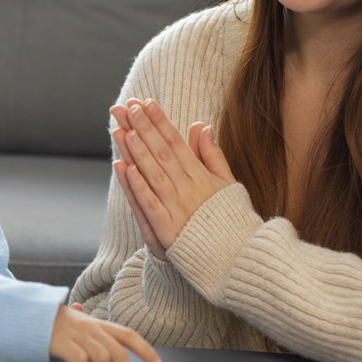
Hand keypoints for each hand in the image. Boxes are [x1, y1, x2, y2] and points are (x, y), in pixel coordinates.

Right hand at [50, 304, 162, 361]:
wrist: (29, 315)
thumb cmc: (51, 321)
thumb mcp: (71, 319)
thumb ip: (80, 320)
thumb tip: (79, 308)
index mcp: (99, 325)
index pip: (129, 335)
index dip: (146, 350)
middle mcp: (93, 329)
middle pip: (119, 354)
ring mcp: (79, 336)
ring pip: (102, 360)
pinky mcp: (65, 344)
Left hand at [110, 99, 235, 251]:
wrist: (236, 258)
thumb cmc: (229, 218)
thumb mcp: (227, 183)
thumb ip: (213, 155)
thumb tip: (201, 126)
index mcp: (201, 176)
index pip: (177, 143)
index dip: (160, 122)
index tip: (146, 103)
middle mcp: (188, 189)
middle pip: (162, 153)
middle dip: (144, 128)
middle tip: (128, 107)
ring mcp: (177, 209)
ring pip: (154, 175)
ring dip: (138, 152)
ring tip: (125, 129)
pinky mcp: (167, 230)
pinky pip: (150, 204)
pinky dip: (138, 186)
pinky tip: (126, 169)